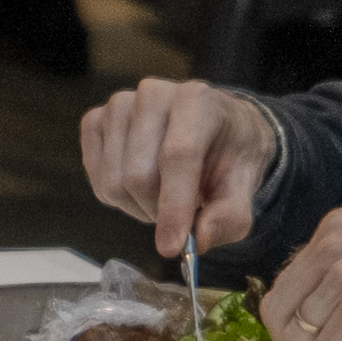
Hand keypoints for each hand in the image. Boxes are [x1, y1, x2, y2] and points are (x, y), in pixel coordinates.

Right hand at [77, 76, 274, 258]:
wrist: (215, 127)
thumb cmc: (229, 154)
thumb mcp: (246, 185)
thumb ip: (230, 215)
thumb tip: (198, 240)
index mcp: (198, 100)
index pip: (178, 156)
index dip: (174, 206)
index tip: (171, 247)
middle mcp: (153, 93)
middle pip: (139, 174)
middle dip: (158, 210)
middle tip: (181, 216)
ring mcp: (119, 105)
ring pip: (114, 180)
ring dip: (138, 206)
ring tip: (163, 197)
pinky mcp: (95, 119)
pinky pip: (96, 176)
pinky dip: (117, 196)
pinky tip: (140, 187)